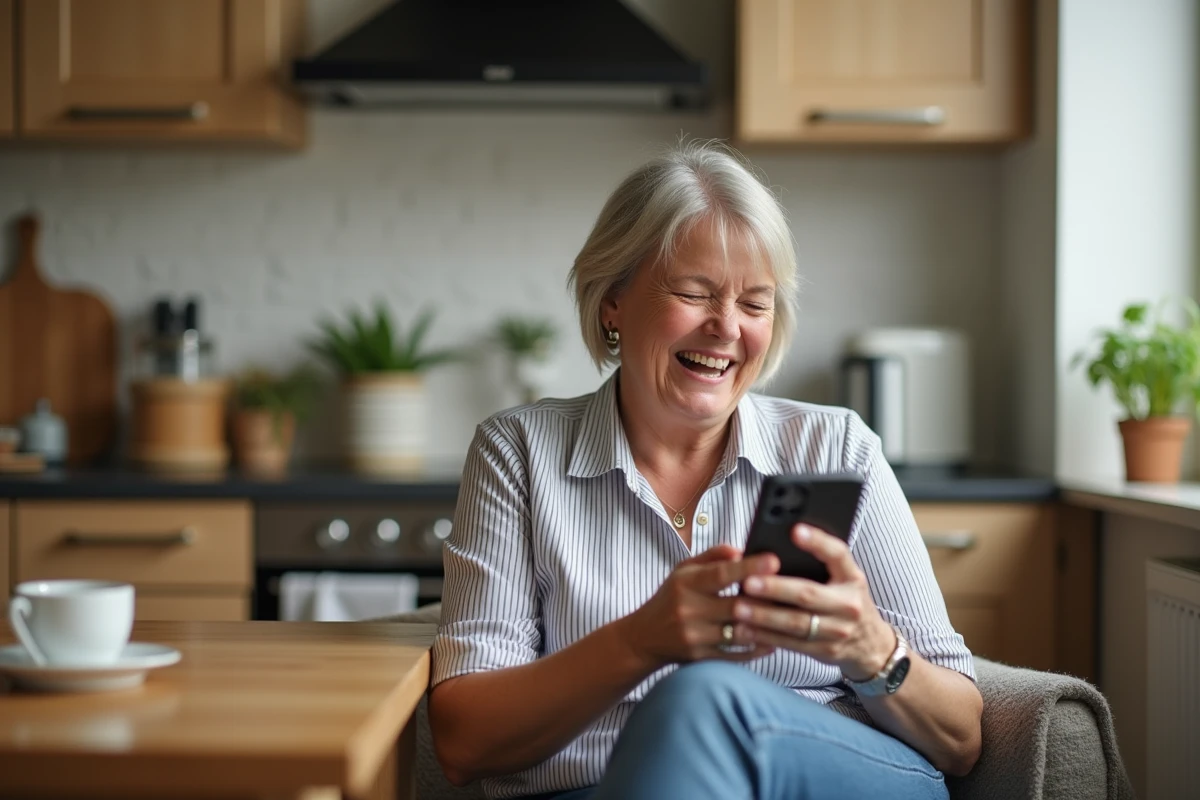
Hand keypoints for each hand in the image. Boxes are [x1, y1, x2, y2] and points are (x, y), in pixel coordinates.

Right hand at [621, 544, 778, 669]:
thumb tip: (740, 550)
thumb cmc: (670, 598)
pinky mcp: (701, 658)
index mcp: (686, 584)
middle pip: (735, 606)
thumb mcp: (684, 570)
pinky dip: (758, 649)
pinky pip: (737, 655)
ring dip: (766, 626)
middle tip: (794, 592)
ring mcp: (695, 636)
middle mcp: (688, 610)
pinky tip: (774, 640)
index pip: (720, 574)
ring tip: (790, 617)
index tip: (774, 560)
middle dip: (766, 600)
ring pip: (739, 632)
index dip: (749, 567)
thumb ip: (712, 557)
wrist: (644, 637)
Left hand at [734, 525, 895, 680]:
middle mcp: (849, 603)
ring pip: (797, 623)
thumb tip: (776, 547)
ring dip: (764, 616)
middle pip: (808, 594)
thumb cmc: (845, 600)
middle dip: (775, 588)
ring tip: (738, 607)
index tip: (794, 531)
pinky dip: (766, 637)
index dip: (817, 541)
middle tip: (748, 581)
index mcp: (852, 577)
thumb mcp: (843, 578)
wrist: (871, 644)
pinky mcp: (826, 650)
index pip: (838, 554)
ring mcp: (839, 630)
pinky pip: (792, 644)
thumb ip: (820, 564)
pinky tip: (744, 630)